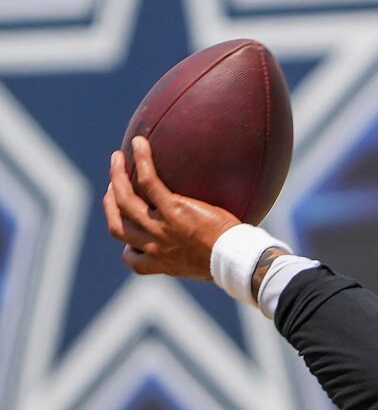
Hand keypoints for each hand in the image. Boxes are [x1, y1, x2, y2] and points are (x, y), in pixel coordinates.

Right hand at [102, 136, 239, 277]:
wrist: (236, 260)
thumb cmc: (229, 262)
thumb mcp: (204, 266)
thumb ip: (191, 255)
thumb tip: (200, 245)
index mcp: (159, 264)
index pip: (131, 257)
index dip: (126, 244)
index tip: (132, 230)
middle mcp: (153, 246)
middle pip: (117, 225)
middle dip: (110, 204)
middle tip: (114, 186)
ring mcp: (160, 227)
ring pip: (124, 199)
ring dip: (116, 176)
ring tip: (118, 158)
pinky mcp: (173, 209)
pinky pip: (148, 181)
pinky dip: (142, 160)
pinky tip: (139, 143)